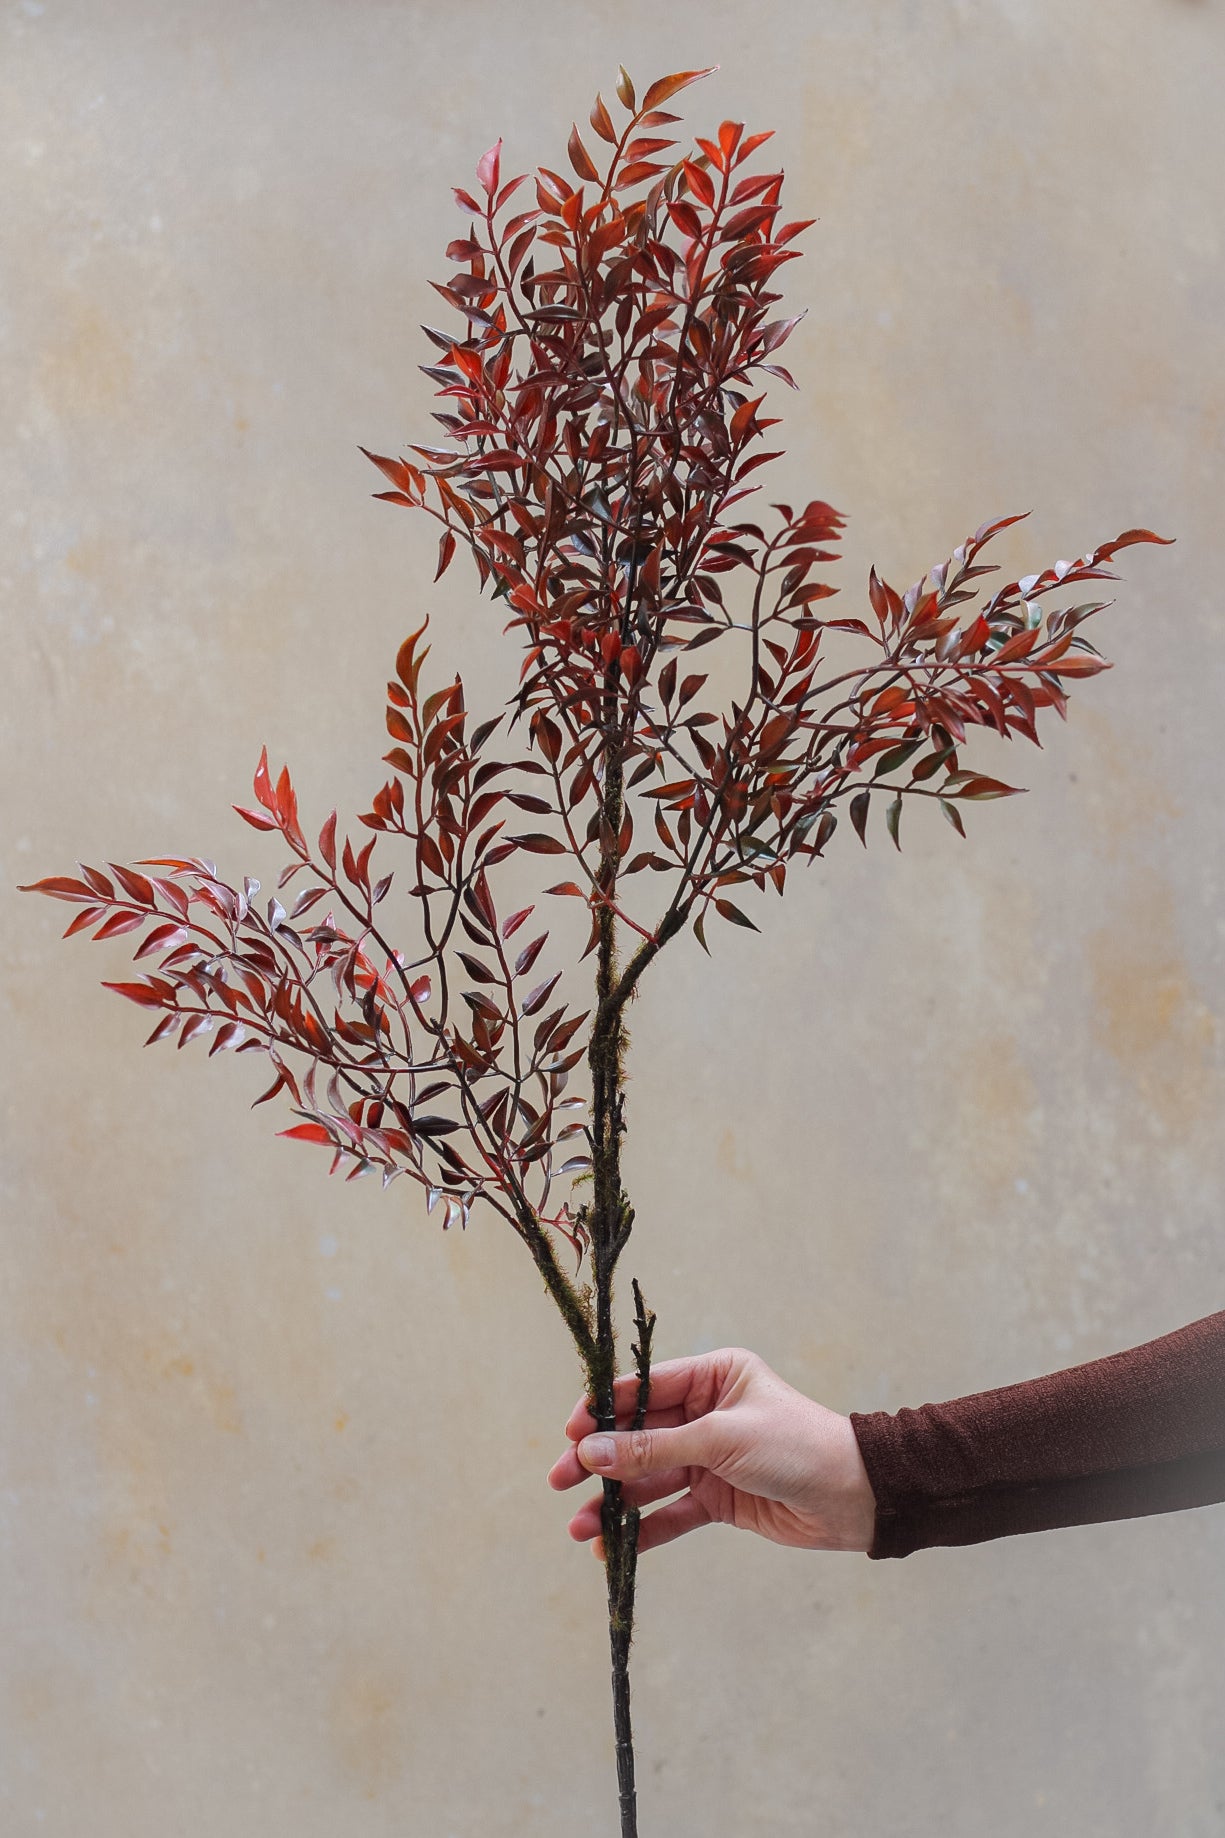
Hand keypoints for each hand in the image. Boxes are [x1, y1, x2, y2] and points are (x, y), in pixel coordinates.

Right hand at [547, 1346, 876, 1557]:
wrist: (856, 1498)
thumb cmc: (796, 1446)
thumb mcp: (721, 1440)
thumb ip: (654, 1448)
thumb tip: (592, 1452)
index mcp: (712, 1376)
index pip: (644, 1389)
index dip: (604, 1411)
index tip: (569, 1435)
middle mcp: (707, 1413)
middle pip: (638, 1435)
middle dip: (599, 1460)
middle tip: (557, 1481)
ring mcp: (711, 1457)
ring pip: (649, 1477)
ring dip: (614, 1501)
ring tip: (577, 1527)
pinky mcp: (719, 1498)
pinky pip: (671, 1511)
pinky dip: (643, 1529)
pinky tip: (612, 1547)